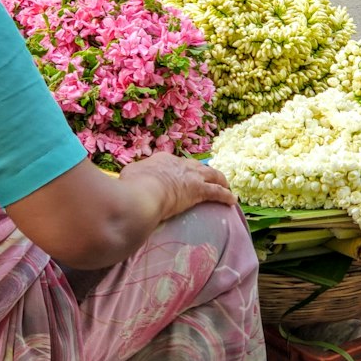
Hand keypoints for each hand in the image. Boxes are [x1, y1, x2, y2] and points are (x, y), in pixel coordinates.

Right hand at [119, 153, 236, 222]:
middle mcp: (180, 164)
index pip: (174, 162)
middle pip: (196, 166)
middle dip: (203, 172)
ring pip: (212, 175)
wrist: (144, 194)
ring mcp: (191, 176)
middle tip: (207, 179)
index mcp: (162, 159)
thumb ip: (133, 174)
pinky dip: (226, 196)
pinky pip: (217, 192)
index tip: (180, 176)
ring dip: (220, 180)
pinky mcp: (199, 190)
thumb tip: (130, 177)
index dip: (179, 170)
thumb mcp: (128, 175)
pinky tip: (232, 200)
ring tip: (226, 186)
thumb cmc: (133, 186)